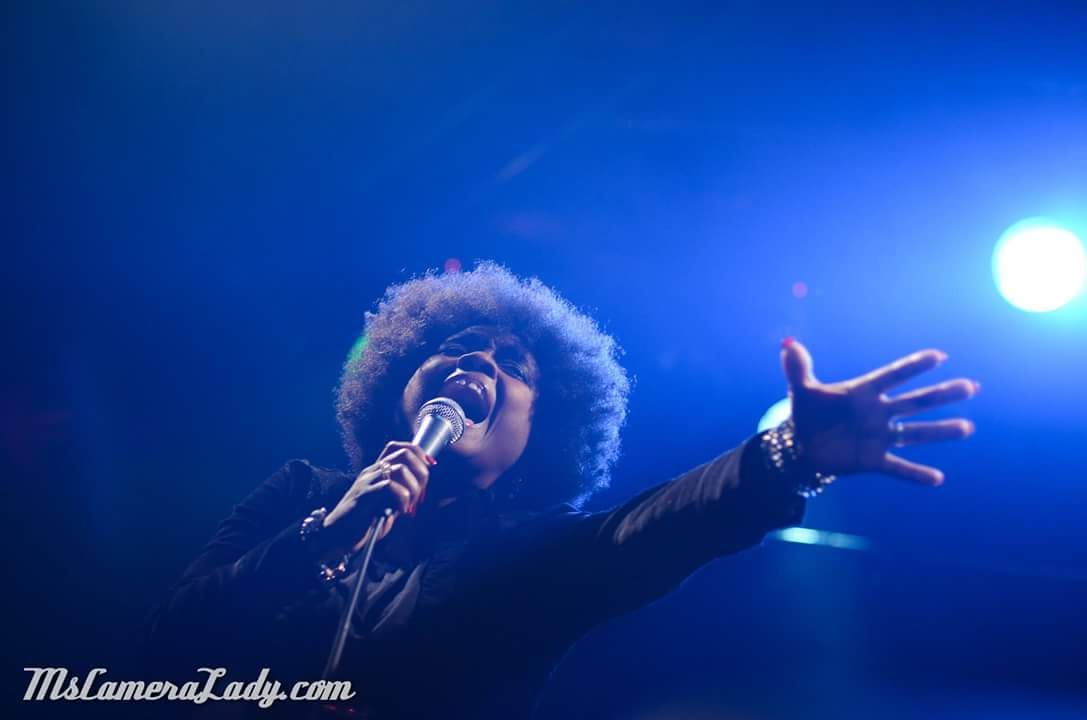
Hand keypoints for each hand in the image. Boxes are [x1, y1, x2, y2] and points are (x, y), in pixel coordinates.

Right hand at [322, 441, 434, 551]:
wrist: (334, 536)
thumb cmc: (361, 523)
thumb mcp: (385, 505)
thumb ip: (399, 494)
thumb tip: (420, 489)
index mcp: (376, 472)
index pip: (398, 446)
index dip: (418, 453)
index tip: (429, 467)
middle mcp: (371, 472)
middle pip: (404, 453)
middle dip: (421, 472)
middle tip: (419, 494)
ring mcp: (367, 482)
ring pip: (400, 469)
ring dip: (413, 488)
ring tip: (409, 505)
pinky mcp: (364, 496)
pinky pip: (389, 487)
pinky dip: (402, 499)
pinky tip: (400, 511)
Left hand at [780, 338, 978, 485]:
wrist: (802, 447)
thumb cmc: (808, 414)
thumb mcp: (801, 391)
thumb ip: (797, 368)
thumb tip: (789, 345)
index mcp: (862, 393)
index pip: (892, 376)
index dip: (913, 366)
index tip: (939, 356)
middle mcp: (877, 413)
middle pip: (914, 401)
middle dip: (941, 395)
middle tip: (970, 386)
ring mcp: (878, 437)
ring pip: (914, 432)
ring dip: (940, 431)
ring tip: (967, 427)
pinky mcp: (872, 460)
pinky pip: (897, 467)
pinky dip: (915, 474)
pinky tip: (937, 478)